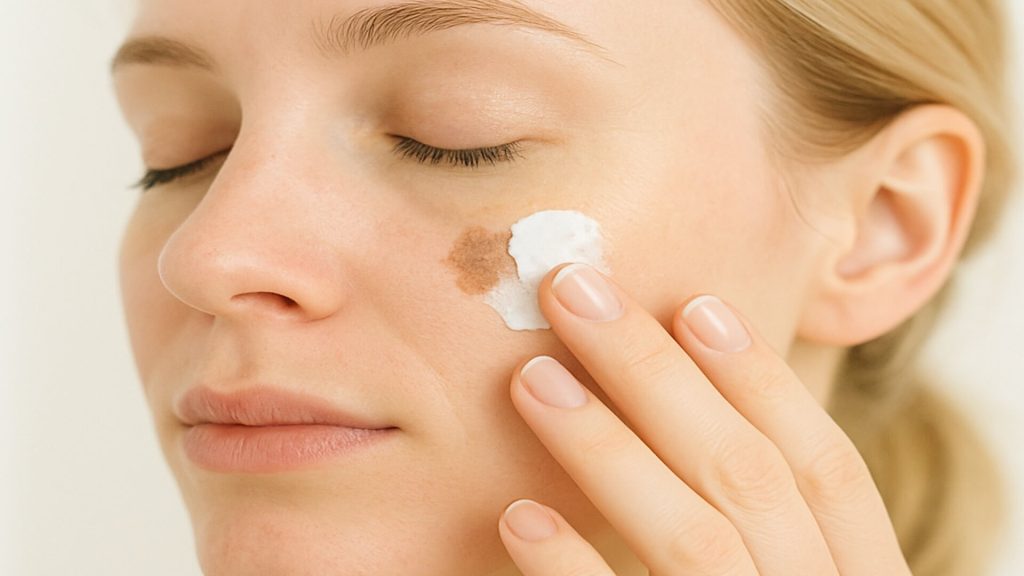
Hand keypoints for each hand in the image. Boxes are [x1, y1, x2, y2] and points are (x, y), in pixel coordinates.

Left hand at [498, 263, 911, 574]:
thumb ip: (756, 528)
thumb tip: (683, 406)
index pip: (827, 475)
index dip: (765, 384)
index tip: (694, 304)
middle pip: (751, 482)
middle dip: (661, 378)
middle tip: (576, 295)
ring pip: (697, 543)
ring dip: (611, 450)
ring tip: (533, 381)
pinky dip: (578, 575)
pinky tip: (520, 520)